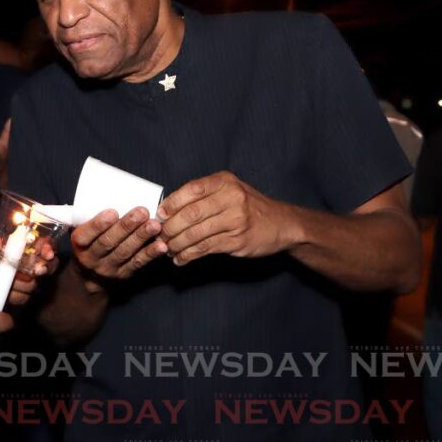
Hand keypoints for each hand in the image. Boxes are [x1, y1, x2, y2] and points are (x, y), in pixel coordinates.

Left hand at [0, 231, 57, 306]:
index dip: (48, 248)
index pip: (44, 245)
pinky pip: (23, 298)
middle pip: (46, 267)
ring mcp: (26, 282)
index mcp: (22, 249)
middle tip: (33, 271)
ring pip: (33, 284)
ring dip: (15, 283)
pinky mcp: (20, 297)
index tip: (46, 253)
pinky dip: (10, 295)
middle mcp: (28, 265)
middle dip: (39, 269)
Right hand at [70, 207, 166, 288]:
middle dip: (126, 226)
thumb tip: (104, 187)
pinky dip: (151, 253)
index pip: (85, 235)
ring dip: (141, 237)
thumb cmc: (90, 242)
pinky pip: (138, 263)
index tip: (112, 211)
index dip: (98, 225)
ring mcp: (109, 268)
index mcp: (79, 244)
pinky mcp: (124, 274)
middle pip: (108, 242)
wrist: (90, 276)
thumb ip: (87, 215)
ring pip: (125, 252)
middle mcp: (92, 258)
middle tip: (142, 212)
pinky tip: (162, 245)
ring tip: (155, 225)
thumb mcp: (82, 231)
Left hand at [156, 171, 298, 264]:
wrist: (282, 224)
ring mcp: (236, 220)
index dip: (171, 204)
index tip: (159, 215)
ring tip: (167, 250)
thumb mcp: (229, 191)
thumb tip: (167, 209)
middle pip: (190, 214)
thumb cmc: (248, 207)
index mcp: (225, 182)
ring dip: (177, 244)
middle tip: (159, 236)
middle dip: (170, 228)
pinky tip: (181, 259)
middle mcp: (231, 198)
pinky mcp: (237, 240)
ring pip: (196, 234)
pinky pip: (205, 249)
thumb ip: (203, 196)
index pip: (191, 190)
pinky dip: (188, 255)